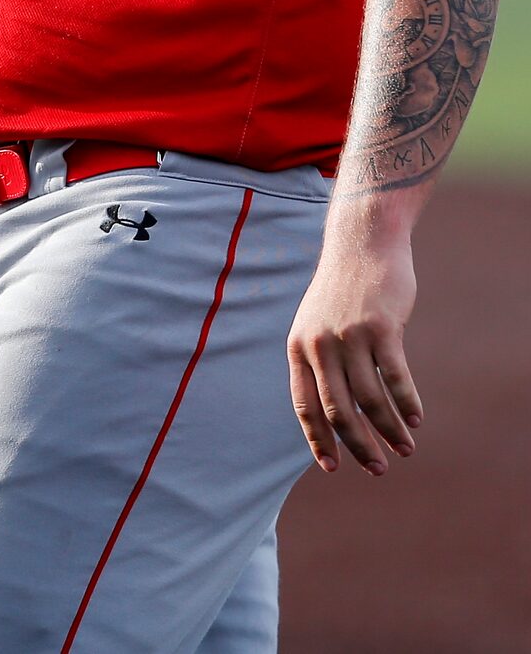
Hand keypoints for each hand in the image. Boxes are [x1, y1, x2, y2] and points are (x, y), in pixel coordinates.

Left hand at [287, 228, 420, 475]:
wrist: (361, 244)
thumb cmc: (341, 290)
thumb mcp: (316, 323)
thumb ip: (319, 361)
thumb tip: (334, 411)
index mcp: (299, 347)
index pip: (304, 405)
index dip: (318, 440)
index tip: (332, 468)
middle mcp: (320, 344)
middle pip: (338, 410)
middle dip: (359, 446)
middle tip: (378, 469)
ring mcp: (350, 336)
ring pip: (370, 400)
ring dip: (389, 430)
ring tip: (405, 449)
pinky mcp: (381, 327)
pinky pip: (395, 376)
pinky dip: (407, 403)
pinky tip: (416, 420)